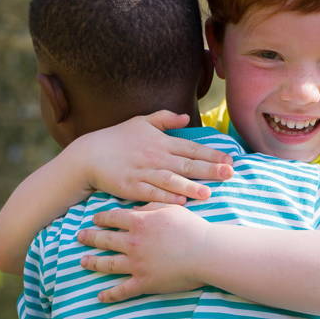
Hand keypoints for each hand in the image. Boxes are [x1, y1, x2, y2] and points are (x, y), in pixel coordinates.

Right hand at [69, 110, 233, 203]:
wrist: (89, 155)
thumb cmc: (117, 138)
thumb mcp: (141, 122)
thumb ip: (165, 119)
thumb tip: (185, 117)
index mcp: (161, 142)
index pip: (191, 148)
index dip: (212, 154)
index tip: (230, 160)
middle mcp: (155, 157)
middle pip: (186, 164)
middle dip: (209, 169)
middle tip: (229, 174)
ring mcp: (143, 172)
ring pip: (171, 180)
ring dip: (190, 186)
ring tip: (208, 192)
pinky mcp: (131, 187)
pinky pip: (151, 193)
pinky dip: (166, 197)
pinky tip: (180, 201)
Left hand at [77, 203, 210, 301]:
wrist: (206, 252)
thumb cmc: (193, 228)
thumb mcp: (172, 209)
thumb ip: (151, 207)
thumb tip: (136, 210)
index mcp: (139, 223)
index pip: (113, 218)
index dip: (102, 218)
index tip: (95, 219)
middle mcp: (133, 243)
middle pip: (105, 240)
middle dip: (90, 238)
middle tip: (81, 237)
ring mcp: (136, 264)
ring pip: (108, 264)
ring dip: (93, 263)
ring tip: (83, 262)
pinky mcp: (144, 283)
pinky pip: (122, 290)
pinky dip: (110, 295)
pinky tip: (100, 297)